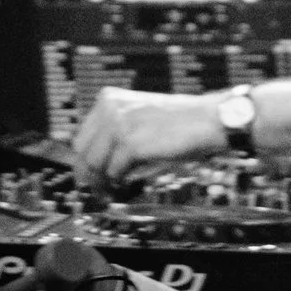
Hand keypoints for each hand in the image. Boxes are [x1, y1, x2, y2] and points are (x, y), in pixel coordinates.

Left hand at [72, 87, 227, 184]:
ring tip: (113, 191)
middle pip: (81, 152)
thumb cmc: (180, 123)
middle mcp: (110, 108)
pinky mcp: (130, 142)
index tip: (89, 179)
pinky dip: (120, 182)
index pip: (81, 138)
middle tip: (98, 191)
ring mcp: (119, 124)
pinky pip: (113, 172)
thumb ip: (116, 133)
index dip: (84, 163)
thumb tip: (95, 168)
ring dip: (103, 182)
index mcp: (109, 99)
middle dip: (88, 176)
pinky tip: (128, 183)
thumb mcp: (140, 119)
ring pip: (94, 164)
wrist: (209, 119)